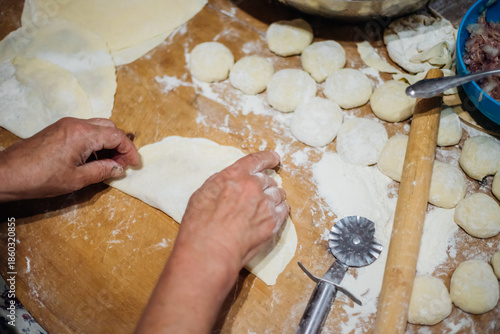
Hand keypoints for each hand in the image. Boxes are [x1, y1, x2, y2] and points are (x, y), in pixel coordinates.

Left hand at [0, 117, 139, 200]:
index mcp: (82, 134)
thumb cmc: (39, 178)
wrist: (7, 174)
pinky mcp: (59, 129)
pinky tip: (93, 159)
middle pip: (109, 127)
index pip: (117, 136)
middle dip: (120, 144)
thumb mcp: (76, 180)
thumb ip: (102, 171)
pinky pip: (85, 130)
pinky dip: (95, 142)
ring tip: (109, 164)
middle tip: (123, 164)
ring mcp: (66, 124)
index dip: (130, 151)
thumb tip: (119, 168)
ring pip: (98, 127)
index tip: (134, 165)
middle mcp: (76, 124)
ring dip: (108, 143)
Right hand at [178, 150, 289, 272]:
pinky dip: (279, 211)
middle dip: (265, 186)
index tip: (274, 157)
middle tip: (258, 195)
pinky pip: (283, 211)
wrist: (209, 250)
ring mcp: (265, 204)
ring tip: (265, 207)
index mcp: (235, 175)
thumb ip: (221, 183)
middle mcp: (253, 186)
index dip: (268, 157)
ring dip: (273, 198)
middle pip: (268, 180)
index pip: (257, 160)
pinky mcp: (272, 223)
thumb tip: (230, 181)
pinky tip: (271, 216)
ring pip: (278, 195)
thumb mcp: (203, 193)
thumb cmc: (200, 225)